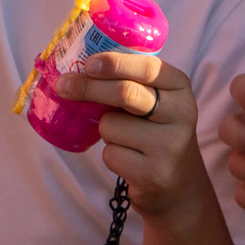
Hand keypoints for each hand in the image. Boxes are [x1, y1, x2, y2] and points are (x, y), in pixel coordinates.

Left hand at [61, 53, 211, 227]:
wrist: (178, 180)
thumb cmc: (154, 129)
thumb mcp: (154, 99)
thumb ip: (128, 81)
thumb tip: (75, 72)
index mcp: (180, 87)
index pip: (148, 68)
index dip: (115, 64)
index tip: (88, 64)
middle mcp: (182, 114)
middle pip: (126, 94)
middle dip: (89, 87)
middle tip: (63, 84)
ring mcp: (169, 146)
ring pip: (111, 125)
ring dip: (105, 129)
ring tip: (125, 137)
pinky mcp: (154, 173)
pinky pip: (110, 154)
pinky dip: (110, 154)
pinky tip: (129, 158)